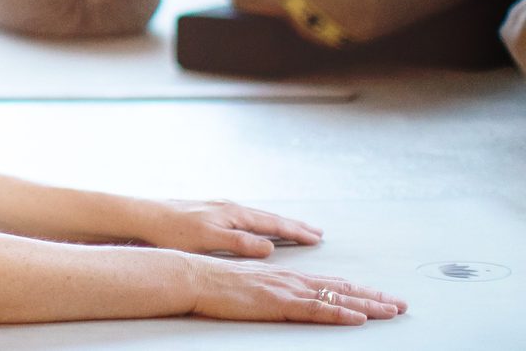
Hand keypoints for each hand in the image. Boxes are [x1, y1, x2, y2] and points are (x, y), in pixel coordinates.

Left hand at [136, 199, 323, 257]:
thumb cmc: (172, 231)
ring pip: (256, 216)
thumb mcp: (209, 240)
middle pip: (269, 217)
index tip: (316, 237)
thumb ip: (239, 243)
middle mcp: (229, 207)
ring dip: (277, 222)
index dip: (296, 232)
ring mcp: (218, 207)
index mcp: (233, 214)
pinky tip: (254, 224)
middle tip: (316, 232)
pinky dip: (257, 221)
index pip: (273, 224)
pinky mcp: (207, 211)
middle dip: (293, 225)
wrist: (142, 216)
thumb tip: (269, 247)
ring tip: (292, 227)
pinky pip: (242, 216)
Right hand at [189, 257, 407, 324]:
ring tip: (393, 311)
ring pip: (337, 297)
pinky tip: (357, 318)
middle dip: (374, 296)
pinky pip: (316, 310)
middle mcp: (291, 280)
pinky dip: (339, 314)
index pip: (330, 283)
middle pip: (342, 288)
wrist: (193, 276)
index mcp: (285, 277)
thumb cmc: (212, 282)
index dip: (358, 290)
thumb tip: (276, 297)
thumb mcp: (246, 284)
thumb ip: (266, 289)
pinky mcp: (278, 303)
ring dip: (369, 305)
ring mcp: (286, 291)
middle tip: (400, 304)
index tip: (379, 296)